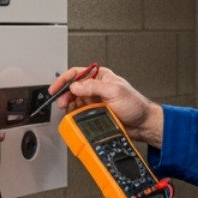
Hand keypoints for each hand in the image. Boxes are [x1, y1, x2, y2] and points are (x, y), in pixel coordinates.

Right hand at [47, 65, 163, 146]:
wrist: (142, 124)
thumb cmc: (135, 105)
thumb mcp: (114, 91)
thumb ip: (94, 87)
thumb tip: (75, 86)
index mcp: (101, 77)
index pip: (77, 73)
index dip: (64, 80)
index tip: (55, 88)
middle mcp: (97, 87)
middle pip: (73, 88)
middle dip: (65, 95)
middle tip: (61, 103)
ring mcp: (95, 100)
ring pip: (75, 101)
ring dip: (70, 105)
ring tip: (68, 111)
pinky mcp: (95, 112)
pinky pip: (80, 112)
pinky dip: (75, 114)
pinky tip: (75, 116)